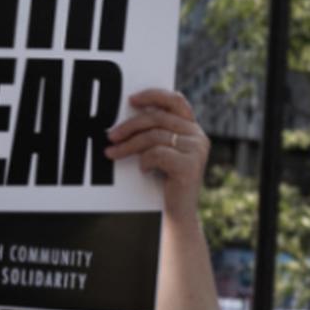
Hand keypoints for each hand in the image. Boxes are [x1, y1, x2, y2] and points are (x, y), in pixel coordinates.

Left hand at [105, 89, 209, 208]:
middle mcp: (198, 136)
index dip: (153, 95)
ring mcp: (197, 151)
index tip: (131, 100)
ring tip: (112, 153)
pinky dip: (144, 161)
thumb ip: (156, 132)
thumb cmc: (165, 181)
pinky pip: (157, 154)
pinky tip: (143, 170)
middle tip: (110, 135)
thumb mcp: (163, 152)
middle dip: (130, 126)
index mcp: (193, 129)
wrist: (178, 214)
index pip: (176, 101)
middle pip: (158, 118)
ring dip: (128, 145)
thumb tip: (128, 115)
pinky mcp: (190, 165)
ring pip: (154, 136)